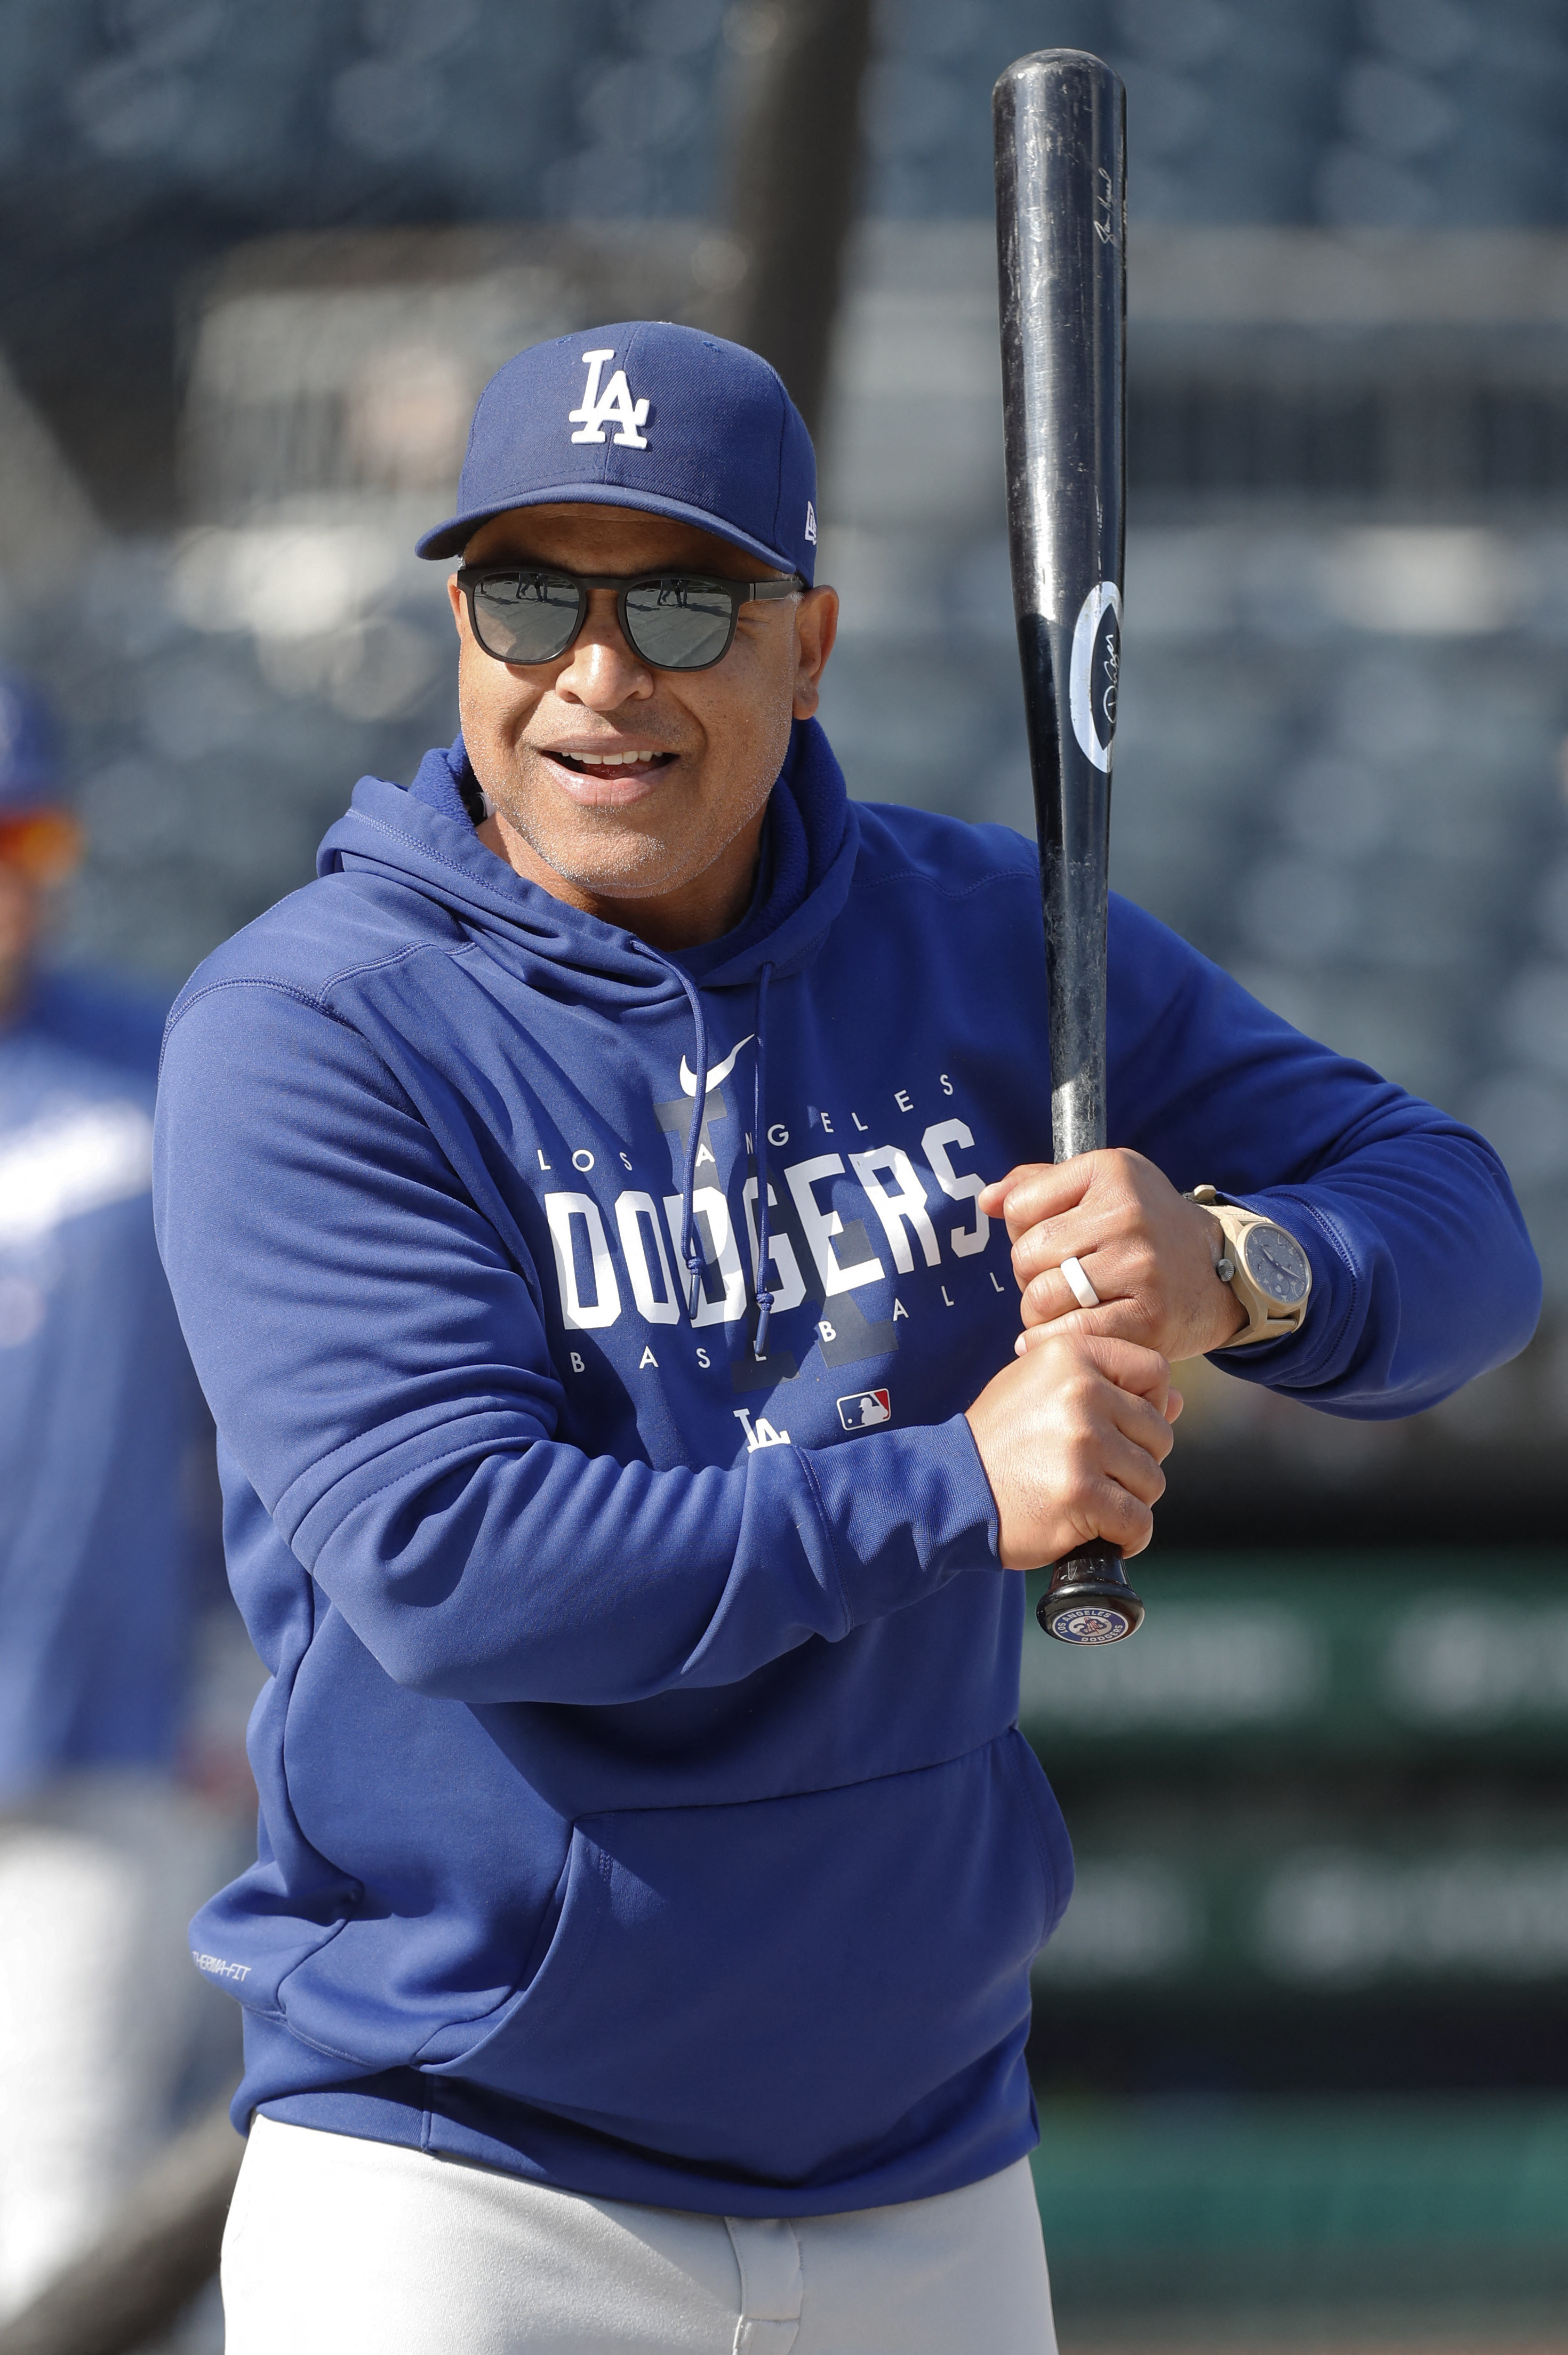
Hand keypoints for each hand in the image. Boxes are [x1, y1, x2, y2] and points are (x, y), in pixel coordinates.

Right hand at [964, 1328, 1180, 1569]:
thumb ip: (1107, 1387)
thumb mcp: (1042, 1390)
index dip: (1149, 1404)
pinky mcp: (1081, 1493)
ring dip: (1127, 1500)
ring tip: (1085, 1500)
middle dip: (1134, 1461)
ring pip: (1152, 1480)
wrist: (949, 1490)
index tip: (1118, 1427)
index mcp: (1071, 1355)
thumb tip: (1176, 1400)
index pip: (1154, 1371)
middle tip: (1091, 1473)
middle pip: (1159, 1432)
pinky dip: (1126, 1536)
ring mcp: (1082, 1443)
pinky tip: (1098, 1532)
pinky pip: (1138, 1521)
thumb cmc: (1000, 1441)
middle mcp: (1081, 1391)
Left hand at [979, 1149, 1246, 1363]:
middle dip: (1031, 1276)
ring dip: (1041, 1313)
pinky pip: (1071, 1333)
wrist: (1219, 1272)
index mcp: (1109, 1169)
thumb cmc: (1146, 1228)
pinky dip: (1053, 1341)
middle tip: (1060, 1282)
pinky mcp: (1148, 1316)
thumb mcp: (1102, 1186)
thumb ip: (1038, 1186)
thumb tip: (985, 1200)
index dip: (1024, 1232)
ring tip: (1066, 1308)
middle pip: (1025, 1256)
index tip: (1054, 1244)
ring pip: (1041, 1298)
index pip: (1017, 1208)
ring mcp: (1139, 1264)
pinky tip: (1061, 1335)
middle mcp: (1126, 1212)